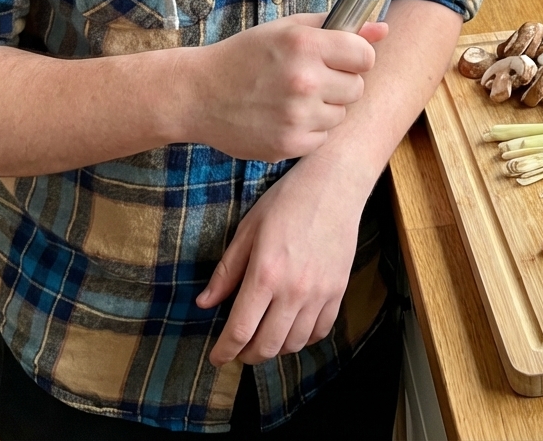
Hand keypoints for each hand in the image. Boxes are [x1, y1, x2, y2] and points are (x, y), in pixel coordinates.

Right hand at [177, 14, 386, 161]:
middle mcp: (304, 80)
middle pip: (357, 87)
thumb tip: (383, 29)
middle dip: (340, 82)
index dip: (354, 57)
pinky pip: (323, 137)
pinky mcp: (289, 144)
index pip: (365, 56)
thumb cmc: (246, 56)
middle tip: (310, 78)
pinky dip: (309, 129)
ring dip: (325, 107)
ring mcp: (297, 115)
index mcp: (306, 44)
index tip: (339, 58)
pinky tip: (284, 116)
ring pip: (341, 114)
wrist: (200, 94)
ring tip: (293, 97)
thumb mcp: (288, 30)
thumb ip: (338, 26)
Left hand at [197, 155, 364, 364]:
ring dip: (275, 347)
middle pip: (267, 346)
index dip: (224, 351)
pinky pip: (320, 331)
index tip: (216, 358)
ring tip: (264, 335)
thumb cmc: (287, 201)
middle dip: (247, 354)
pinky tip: (292, 326)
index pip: (240, 330)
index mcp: (265, 274)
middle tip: (238, 348)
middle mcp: (294, 290)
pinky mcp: (338, 291)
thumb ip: (226, 271)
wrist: (334, 184)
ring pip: (293, 344)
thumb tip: (204, 303)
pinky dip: (303, 338)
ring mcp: (319, 293)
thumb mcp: (248, 229)